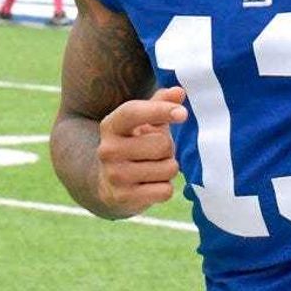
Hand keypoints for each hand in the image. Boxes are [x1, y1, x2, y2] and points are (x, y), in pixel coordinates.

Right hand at [96, 86, 187, 217]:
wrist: (109, 184)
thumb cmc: (135, 144)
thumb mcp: (144, 122)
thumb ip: (161, 103)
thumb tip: (179, 91)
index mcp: (111, 125)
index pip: (134, 112)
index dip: (160, 110)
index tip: (183, 113)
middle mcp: (108, 150)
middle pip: (161, 144)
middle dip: (169, 148)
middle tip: (157, 152)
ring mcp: (114, 175)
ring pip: (167, 169)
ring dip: (168, 168)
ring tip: (154, 168)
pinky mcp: (124, 198)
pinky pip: (165, 191)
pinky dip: (165, 188)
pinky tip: (150, 185)